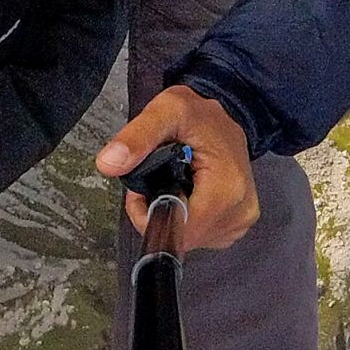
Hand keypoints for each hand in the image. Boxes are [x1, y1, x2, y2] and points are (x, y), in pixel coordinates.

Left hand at [96, 83, 258, 249]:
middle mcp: (240, 210)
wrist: (226, 117)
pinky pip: (201, 235)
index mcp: (227, 187)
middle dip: (158, 212)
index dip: (150, 215)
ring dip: (172, 215)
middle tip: (155, 179)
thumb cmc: (200, 115)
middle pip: (182, 236)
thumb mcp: (165, 111)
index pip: (179, 230)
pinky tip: (187, 192)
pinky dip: (186, 217)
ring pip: (189, 239)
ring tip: (172, 182)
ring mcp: (240, 220)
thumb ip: (136, 136)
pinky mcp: (236, 224)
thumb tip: (109, 163)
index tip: (143, 189)